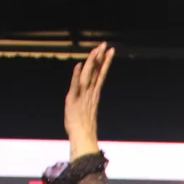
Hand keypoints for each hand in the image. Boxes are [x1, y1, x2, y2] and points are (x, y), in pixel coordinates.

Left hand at [63, 44, 114, 160]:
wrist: (82, 139)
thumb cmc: (83, 128)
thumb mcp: (86, 111)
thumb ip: (88, 101)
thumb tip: (92, 95)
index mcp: (94, 94)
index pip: (100, 74)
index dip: (105, 62)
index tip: (110, 51)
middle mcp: (90, 93)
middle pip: (97, 72)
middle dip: (101, 57)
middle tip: (106, 44)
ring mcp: (83, 96)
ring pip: (89, 75)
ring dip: (92, 62)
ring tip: (97, 50)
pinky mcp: (74, 100)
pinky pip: (76, 85)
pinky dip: (77, 75)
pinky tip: (79, 65)